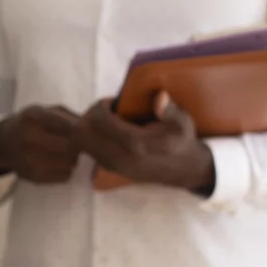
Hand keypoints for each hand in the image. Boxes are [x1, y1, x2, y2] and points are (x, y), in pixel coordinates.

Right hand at [0, 106, 84, 182]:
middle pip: (72, 147)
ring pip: (70, 163)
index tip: (84, 132)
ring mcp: (30, 159)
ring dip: (73, 159)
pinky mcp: (33, 177)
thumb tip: (94, 128)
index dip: (82, 131)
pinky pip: (64, 176)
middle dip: (78, 146)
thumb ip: (70, 116)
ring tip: (65, 153)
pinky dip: (66, 170)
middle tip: (76, 144)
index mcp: (35, 116)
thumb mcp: (46, 111)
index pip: (70, 126)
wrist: (4, 143)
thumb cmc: (31, 123)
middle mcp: (30, 137)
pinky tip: (57, 163)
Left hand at [76, 94, 215, 192]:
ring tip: (106, 118)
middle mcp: (119, 157)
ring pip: (81, 143)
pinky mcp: (111, 169)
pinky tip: (107, 130)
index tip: (113, 101)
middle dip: (90, 115)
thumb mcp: (183, 123)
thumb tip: (160, 96)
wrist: (184, 170)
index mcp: (135, 144)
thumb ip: (170, 110)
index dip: (101, 106)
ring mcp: (113, 165)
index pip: (100, 121)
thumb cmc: (182, 141)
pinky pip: (88, 150)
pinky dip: (91, 136)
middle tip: (106, 108)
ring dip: (88, 126)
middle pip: (83, 132)